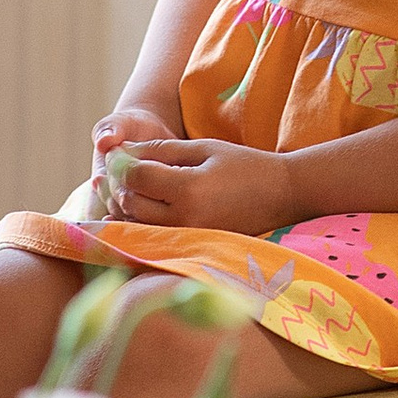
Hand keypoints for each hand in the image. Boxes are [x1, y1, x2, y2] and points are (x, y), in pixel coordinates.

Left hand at [99, 135, 303, 236]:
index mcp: (189, 189)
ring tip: (121, 186)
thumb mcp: (204, 148)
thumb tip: (123, 151)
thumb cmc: (245, 166)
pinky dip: (136, 222)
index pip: (136, 176)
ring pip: (136, 224)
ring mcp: (187, 238)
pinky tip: (131, 209)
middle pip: (130, 202)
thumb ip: (162, 150)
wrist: (281, 196)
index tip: (117, 153)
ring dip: (123, 205)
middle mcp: (184, 219)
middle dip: (118, 184)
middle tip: (115, 169)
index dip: (120, 162)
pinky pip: (151, 237)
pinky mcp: (190, 248)